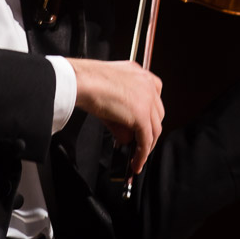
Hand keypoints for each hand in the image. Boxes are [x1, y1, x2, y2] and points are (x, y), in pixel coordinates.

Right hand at [68, 58, 163, 174]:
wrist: (82, 81)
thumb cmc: (88, 82)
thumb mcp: (109, 97)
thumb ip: (121, 118)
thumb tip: (126, 139)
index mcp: (141, 74)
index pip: (154, 98)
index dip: (150, 115)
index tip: (145, 126)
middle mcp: (148, 85)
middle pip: (157, 115)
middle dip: (149, 131)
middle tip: (139, 143)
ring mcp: (147, 100)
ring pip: (154, 129)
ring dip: (147, 146)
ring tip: (137, 158)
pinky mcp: (141, 115)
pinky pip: (145, 140)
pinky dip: (142, 155)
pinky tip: (135, 163)